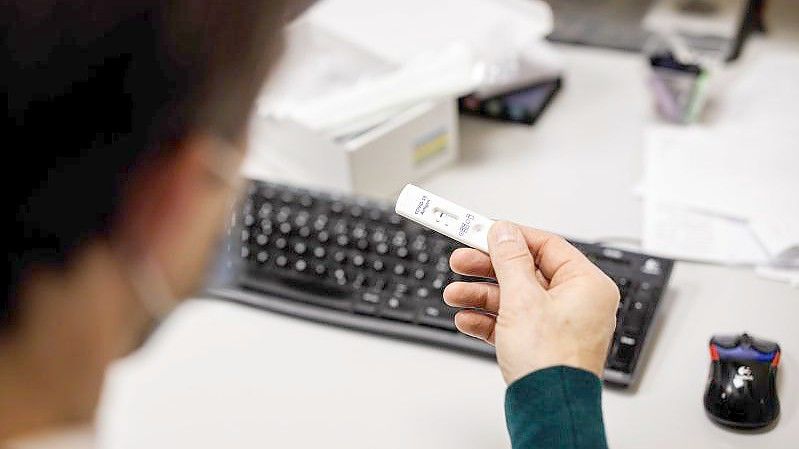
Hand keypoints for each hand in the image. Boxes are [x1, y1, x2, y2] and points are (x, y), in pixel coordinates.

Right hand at [443, 222, 619, 383]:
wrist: (548, 411)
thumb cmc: (552, 363)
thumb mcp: (523, 299)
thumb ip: (510, 261)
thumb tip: (504, 232)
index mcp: (586, 285)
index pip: (546, 246)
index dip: (510, 238)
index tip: (482, 231)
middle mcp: (577, 302)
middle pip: (524, 272)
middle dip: (487, 269)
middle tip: (460, 260)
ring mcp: (558, 324)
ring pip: (513, 298)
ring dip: (480, 295)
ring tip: (454, 294)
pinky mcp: (541, 344)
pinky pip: (511, 322)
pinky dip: (487, 319)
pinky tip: (466, 318)